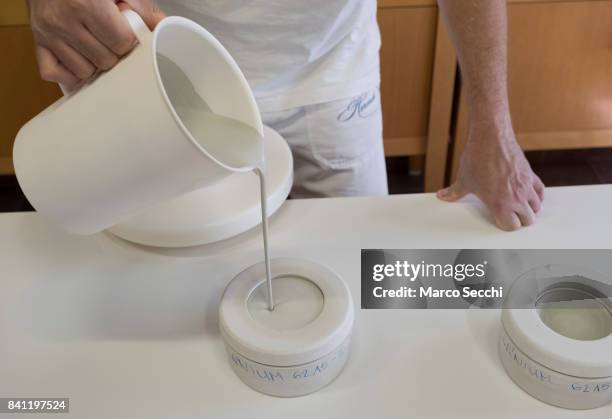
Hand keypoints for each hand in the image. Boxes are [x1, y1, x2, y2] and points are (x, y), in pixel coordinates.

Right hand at [27, 0, 164, 88]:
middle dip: (113, 53)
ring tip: (94, 46)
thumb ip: (142, 8)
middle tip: (109, 39)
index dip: (127, 40)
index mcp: (87, 4)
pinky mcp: (38, 44)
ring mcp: (49, 35)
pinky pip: (55, 74)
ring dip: (94, 64)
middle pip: (105, 61)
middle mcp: (64, 21)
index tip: (125, 33)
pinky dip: (68, 72)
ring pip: (83, 72)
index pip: (121, 42)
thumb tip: (163, 27)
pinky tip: (78, 59)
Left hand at [437, 120, 544, 230]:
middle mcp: (516, 197)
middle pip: (527, 220)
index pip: (511, 226)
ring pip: (536, 206)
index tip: (499, 220)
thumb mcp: (463, 180)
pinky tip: (528, 194)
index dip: (506, 224)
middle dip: (519, 220)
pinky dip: (536, 196)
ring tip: (517, 205)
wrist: (490, 138)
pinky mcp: (530, 174)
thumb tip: (442, 196)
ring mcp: (525, 186)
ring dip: (528, 208)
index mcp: (499, 203)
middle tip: (509, 215)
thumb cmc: (477, 159)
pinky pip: (540, 191)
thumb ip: (454, 192)